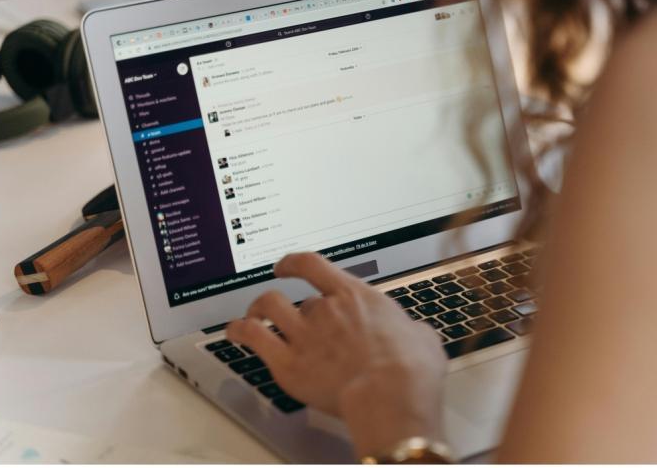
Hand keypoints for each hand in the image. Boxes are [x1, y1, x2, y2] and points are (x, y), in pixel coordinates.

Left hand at [227, 252, 447, 456]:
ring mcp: (304, 335)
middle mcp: (325, 310)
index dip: (294, 263)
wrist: (392, 394)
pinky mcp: (288, 364)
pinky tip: (235, 333)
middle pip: (298, 299)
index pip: (314, 266)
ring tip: (253, 315)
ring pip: (267, 307)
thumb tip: (416, 335)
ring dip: (258, 309)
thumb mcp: (422, 337)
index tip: (287, 266)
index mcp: (356, 296)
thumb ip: (409, 329)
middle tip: (295, 321)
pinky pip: (253, 338)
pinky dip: (240, 332)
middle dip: (296, 310)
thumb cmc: (411, 368)